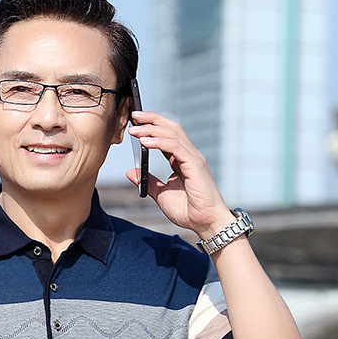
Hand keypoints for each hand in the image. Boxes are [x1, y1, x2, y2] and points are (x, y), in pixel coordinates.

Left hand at [127, 111, 231, 239]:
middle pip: (170, 128)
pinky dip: (159, 142)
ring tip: (135, 129)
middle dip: (152, 119)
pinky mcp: (195, 164)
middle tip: (133, 115)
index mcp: (182, 160)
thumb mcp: (161, 194)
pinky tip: (145, 141)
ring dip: (151, 129)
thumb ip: (149, 181)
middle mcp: (189, 155)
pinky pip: (175, 147)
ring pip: (172, 134)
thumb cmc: (189, 211)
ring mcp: (193, 158)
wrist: (205, 223)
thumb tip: (132, 172)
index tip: (135, 123)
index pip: (167, 135)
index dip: (152, 126)